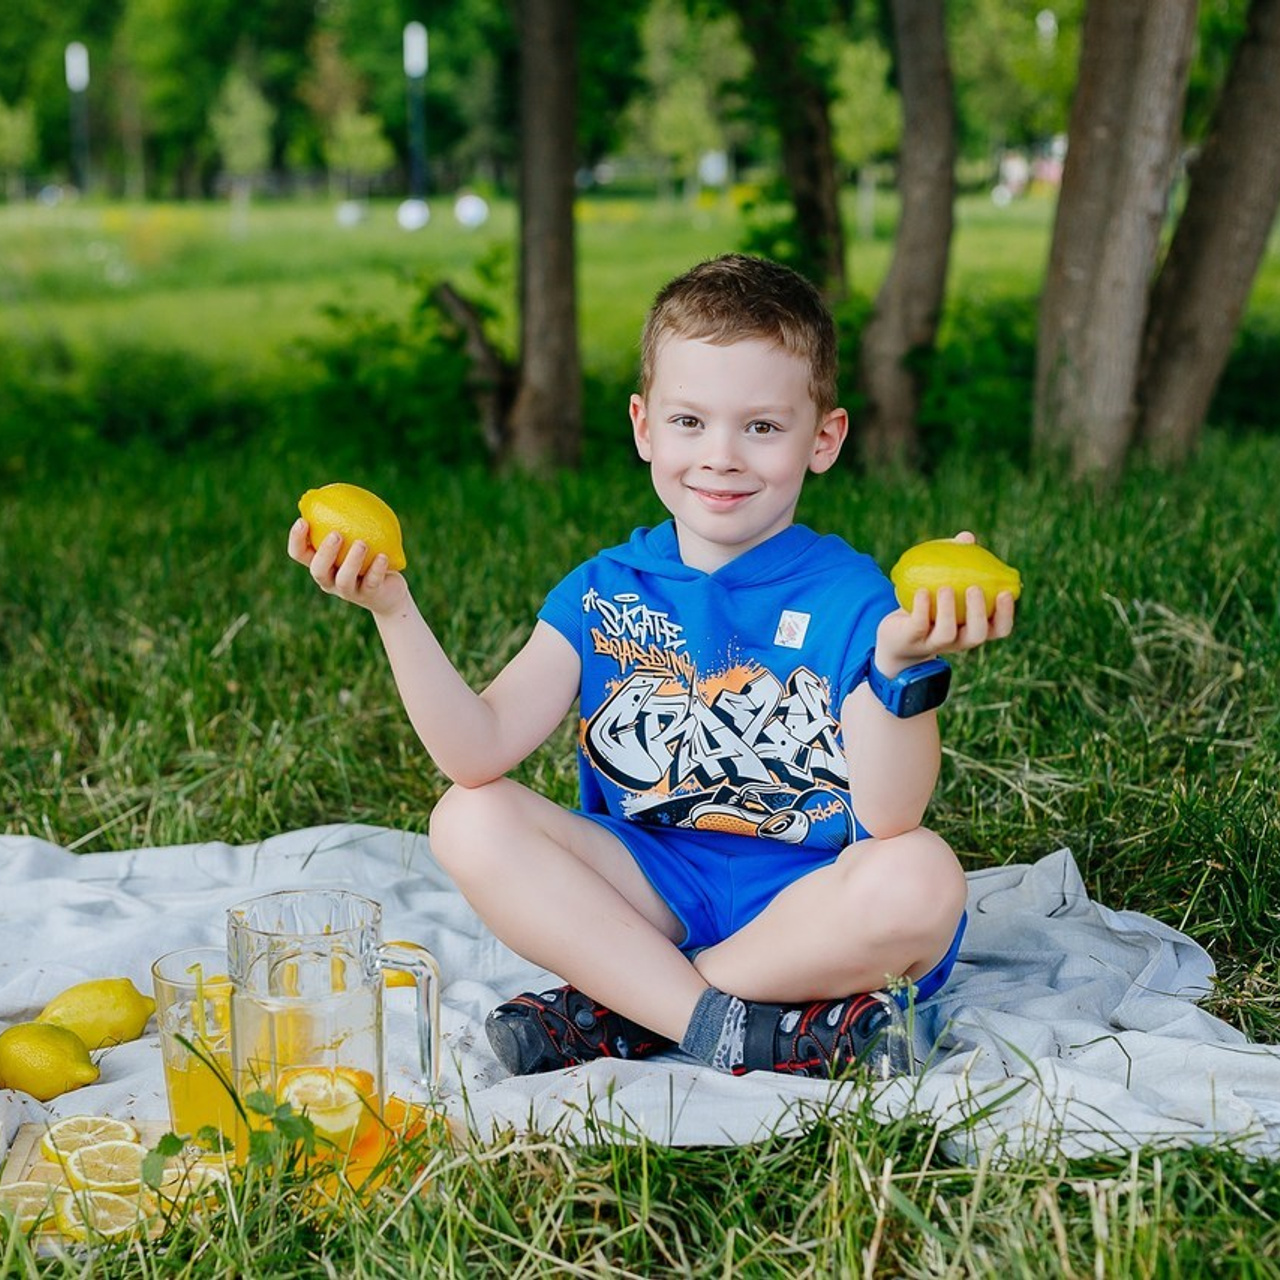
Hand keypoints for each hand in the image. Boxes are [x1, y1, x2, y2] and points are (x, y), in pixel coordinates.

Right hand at [288, 518, 408, 615]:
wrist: (388, 589)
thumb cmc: (367, 555)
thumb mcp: (356, 536)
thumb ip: (344, 520)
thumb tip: (333, 490)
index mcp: (320, 563)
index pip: (299, 554)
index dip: (296, 539)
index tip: (303, 520)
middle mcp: (329, 579)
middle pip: (318, 570)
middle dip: (324, 552)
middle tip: (336, 534)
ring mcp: (348, 591)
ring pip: (344, 579)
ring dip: (352, 561)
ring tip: (362, 543)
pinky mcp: (369, 595)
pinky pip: (372, 582)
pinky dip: (377, 569)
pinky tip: (383, 556)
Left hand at [875, 530, 1015, 675]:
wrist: (897, 636)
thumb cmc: (929, 606)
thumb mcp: (944, 585)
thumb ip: (958, 564)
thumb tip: (967, 538)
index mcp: (972, 629)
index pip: (999, 629)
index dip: (1006, 614)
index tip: (1006, 592)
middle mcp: (958, 641)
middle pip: (977, 634)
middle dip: (979, 612)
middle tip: (975, 588)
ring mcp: (934, 644)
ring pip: (947, 634)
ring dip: (949, 610)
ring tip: (946, 588)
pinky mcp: (911, 640)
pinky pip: (918, 626)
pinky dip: (921, 608)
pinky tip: (922, 590)